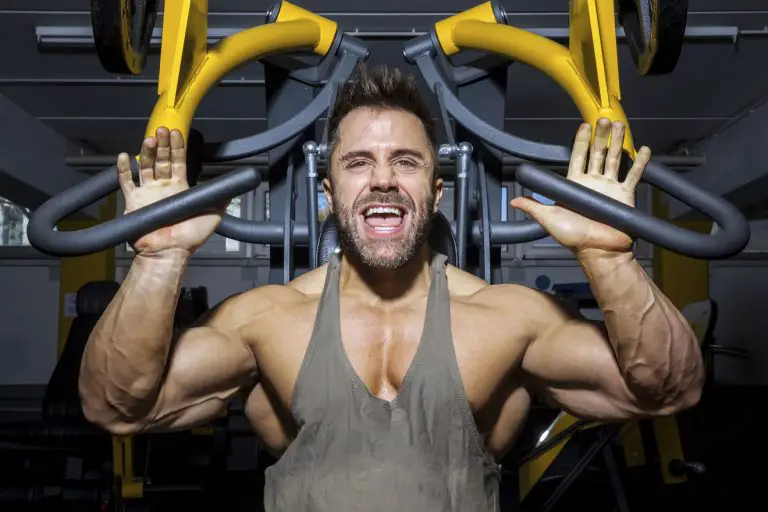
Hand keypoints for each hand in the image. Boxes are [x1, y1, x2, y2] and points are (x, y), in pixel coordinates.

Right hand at [118, 127, 223, 255]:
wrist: (169, 251)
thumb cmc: (190, 236)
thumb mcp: (213, 214)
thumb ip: (221, 198)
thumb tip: (234, 186)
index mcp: (180, 188)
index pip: (178, 162)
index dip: (177, 148)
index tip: (177, 134)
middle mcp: (163, 188)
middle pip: (161, 160)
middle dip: (162, 144)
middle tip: (162, 130)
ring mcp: (147, 193)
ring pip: (145, 167)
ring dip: (146, 152)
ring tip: (149, 140)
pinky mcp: (133, 201)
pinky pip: (126, 182)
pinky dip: (123, 169)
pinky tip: (124, 156)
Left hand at [510, 118, 650, 256]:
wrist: (599, 251)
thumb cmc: (574, 238)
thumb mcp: (549, 220)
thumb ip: (534, 207)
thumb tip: (514, 202)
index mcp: (575, 185)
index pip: (577, 157)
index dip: (579, 142)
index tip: (583, 127)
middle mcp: (593, 183)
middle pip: (597, 153)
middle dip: (600, 136)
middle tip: (603, 120)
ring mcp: (610, 187)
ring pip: (615, 159)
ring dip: (618, 142)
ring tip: (620, 126)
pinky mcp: (625, 195)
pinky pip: (634, 176)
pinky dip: (640, 163)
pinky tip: (644, 150)